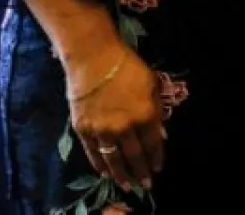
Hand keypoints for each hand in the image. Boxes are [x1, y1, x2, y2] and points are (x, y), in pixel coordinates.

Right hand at [64, 41, 164, 190]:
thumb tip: (160, 133)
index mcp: (145, 114)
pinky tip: (105, 173)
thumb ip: (156, 110)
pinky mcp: (83, 130)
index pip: (153, 143)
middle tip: (145, 184)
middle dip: (141, 171)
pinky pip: (93, 153)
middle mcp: (124, 127)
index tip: (158, 169)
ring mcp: (102, 130)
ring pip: (113, 159)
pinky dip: (99, 165)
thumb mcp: (151, 84)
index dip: (156, 158)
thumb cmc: (127, 66)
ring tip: (127, 185)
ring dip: (121, 174)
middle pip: (134, 155)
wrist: (93, 59)